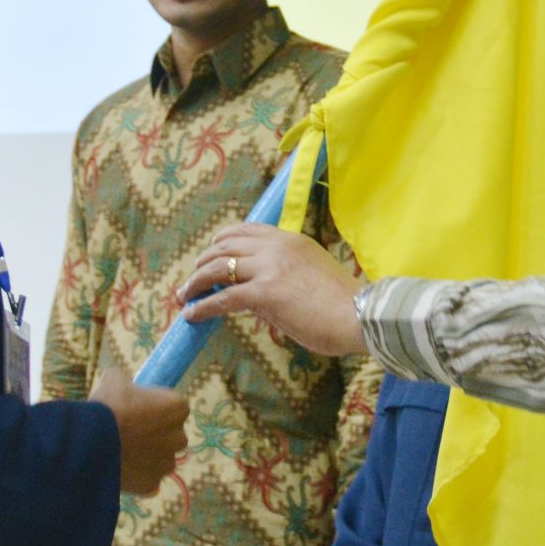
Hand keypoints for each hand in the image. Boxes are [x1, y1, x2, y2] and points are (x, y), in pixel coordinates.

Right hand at [91, 364, 189, 494]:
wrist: (90, 444)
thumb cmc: (107, 407)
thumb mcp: (114, 379)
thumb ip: (125, 379)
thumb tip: (121, 381)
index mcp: (177, 408)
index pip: (175, 406)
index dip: (156, 408)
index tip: (138, 409)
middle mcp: (179, 437)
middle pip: (171, 435)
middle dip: (156, 434)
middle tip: (130, 432)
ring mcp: (166, 464)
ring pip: (161, 459)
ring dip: (147, 457)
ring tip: (121, 453)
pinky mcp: (152, 485)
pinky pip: (148, 480)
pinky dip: (137, 477)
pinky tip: (119, 470)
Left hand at [180, 225, 368, 357]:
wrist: (360, 315)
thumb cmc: (343, 305)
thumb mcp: (310, 276)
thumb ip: (281, 278)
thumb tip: (253, 296)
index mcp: (289, 239)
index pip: (245, 230)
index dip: (221, 241)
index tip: (210, 255)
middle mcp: (276, 247)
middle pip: (225, 245)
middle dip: (203, 261)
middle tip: (192, 278)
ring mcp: (269, 267)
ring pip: (218, 267)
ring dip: (196, 281)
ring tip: (184, 295)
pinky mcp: (264, 293)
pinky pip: (222, 297)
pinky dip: (203, 306)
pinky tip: (192, 315)